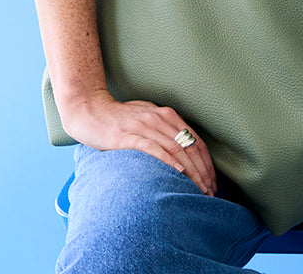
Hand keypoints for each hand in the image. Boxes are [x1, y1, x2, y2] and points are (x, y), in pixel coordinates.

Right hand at [60, 89, 217, 196]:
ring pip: (176, 150)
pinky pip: (153, 148)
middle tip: (210, 191)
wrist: (90, 111)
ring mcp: (144, 127)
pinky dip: (168, 161)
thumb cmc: (118, 117)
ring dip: (191, 172)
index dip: (207, 163)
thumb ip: (164, 128)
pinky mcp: (128, 136)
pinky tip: (178, 172)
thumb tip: (182, 148)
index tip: (212, 181)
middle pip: (190, 147)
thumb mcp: (147, 116)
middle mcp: (159, 119)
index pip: (196, 141)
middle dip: (203, 172)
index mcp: (167, 115)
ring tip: (198, 189)